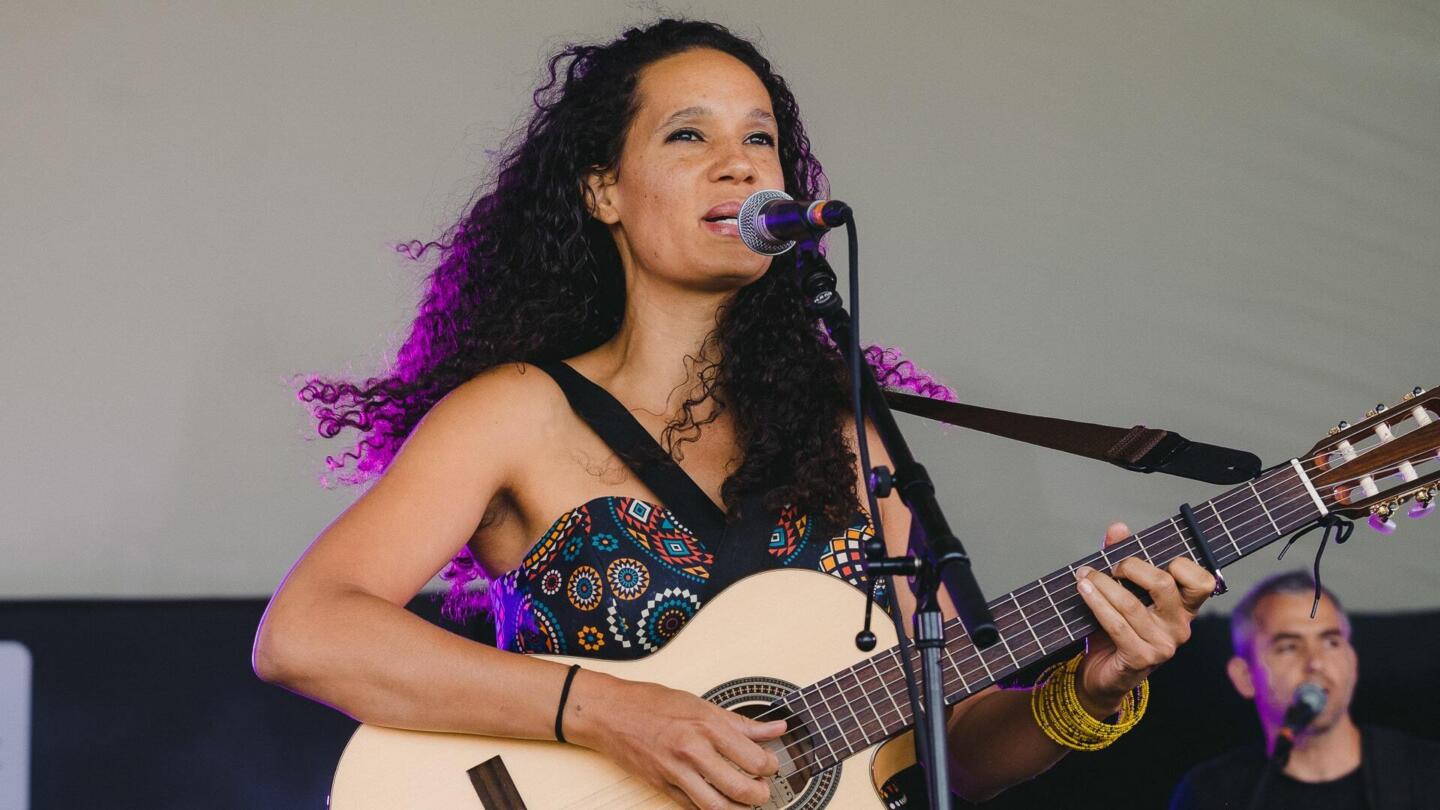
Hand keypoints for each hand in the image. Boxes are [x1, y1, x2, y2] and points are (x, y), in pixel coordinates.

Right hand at [567, 673, 785, 808]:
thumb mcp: (701, 704)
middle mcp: (693, 749)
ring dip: (740, 809)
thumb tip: (776, 728)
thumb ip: (741, 722)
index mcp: (707, 725)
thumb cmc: (651, 703)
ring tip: (746, 801)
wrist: (609, 713)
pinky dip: (712, 809)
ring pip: (719, 807)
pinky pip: (694, 808)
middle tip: (764, 789)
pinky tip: (720, 801)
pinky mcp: (662, 787)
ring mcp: (676, 772)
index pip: (754, 757)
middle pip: (741, 787)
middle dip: (761, 794)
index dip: (771, 766)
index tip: (771, 764)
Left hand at [1072, 521, 1215, 715]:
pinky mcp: (1141, 658)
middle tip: (1111, 566)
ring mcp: (1163, 645)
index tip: (1148, 556)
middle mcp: (1179, 627)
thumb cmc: (1116, 630)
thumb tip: (1118, 528)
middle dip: (1132, 566)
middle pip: (1164, 584)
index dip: (1180, 563)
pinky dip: (1097, 603)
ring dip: (1103, 585)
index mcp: (1184, 608)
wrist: (1103, 674)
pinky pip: (1116, 625)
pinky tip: (1084, 591)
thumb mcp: (1123, 592)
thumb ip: (1122, 560)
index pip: (1202, 581)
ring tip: (1084, 575)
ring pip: (1132, 603)